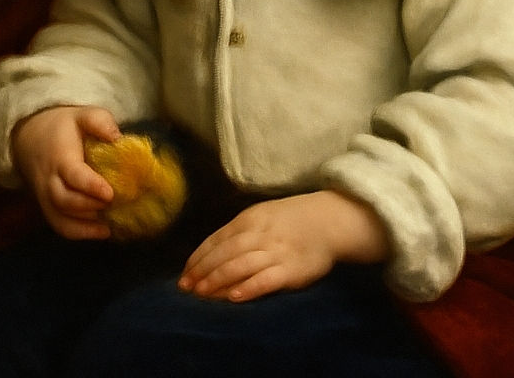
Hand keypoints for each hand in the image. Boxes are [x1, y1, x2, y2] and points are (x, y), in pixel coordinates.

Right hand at [12, 105, 119, 239]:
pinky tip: (101, 232)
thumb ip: (100, 121)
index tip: (110, 193)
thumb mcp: (82, 114)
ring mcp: (45, 197)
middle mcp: (49, 181)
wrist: (29, 136)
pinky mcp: (47, 207)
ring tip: (109, 224)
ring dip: (85, 226)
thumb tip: (117, 137)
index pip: (73, 175)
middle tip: (114, 204)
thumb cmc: (63, 126)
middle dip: (90, 206)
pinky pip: (58, 226)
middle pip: (65, 201)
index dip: (91, 186)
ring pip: (60, 219)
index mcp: (60, 157)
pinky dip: (78, 233)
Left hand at [178, 190, 388, 302]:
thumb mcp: (263, 216)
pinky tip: (234, 297)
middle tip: (187, 288)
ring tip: (202, 294)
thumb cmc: (291, 220)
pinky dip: (248, 288)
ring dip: (218, 280)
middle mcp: (260, 234)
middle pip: (224, 253)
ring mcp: (275, 252)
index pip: (217, 239)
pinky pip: (266, 280)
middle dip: (202, 271)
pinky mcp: (291, 270)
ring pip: (240, 266)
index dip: (198, 258)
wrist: (329, 221)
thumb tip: (211, 253)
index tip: (184, 274)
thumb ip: (239, 232)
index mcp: (250, 219)